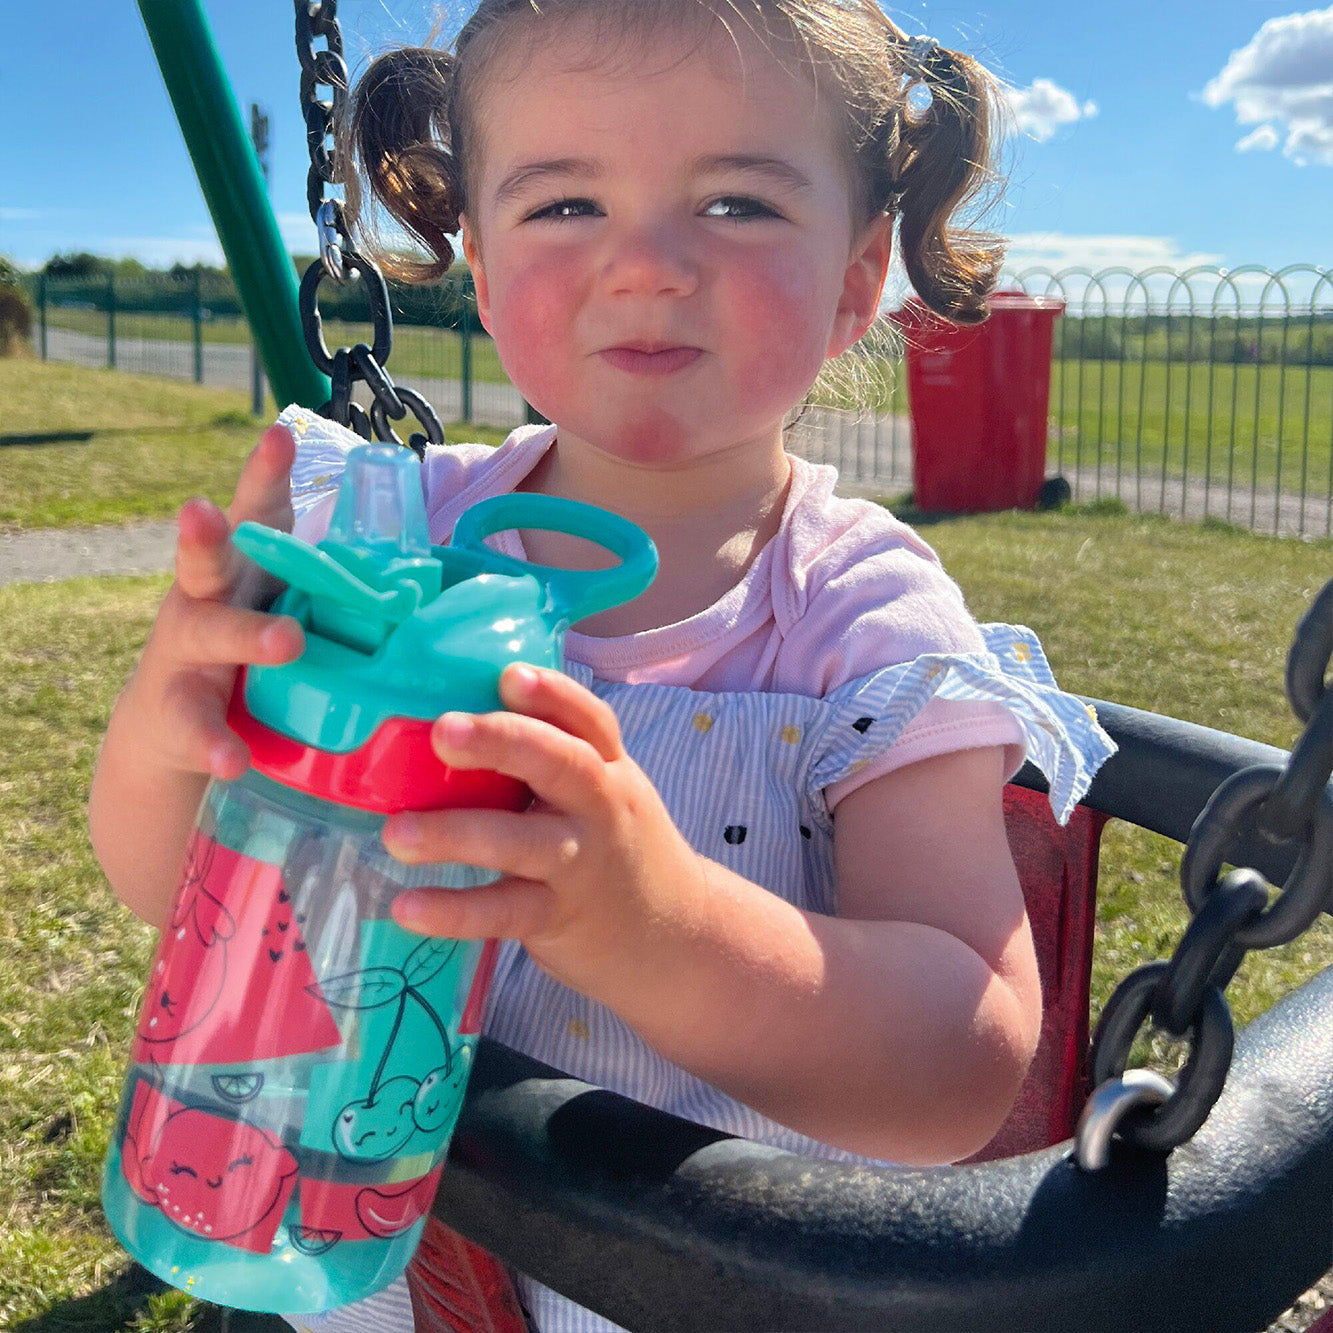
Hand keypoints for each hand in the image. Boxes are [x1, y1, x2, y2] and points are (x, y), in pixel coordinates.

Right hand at [121, 424, 305, 781]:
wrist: (171, 730)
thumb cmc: (247, 653)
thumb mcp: (280, 610)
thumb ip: (329, 589)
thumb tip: (426, 570)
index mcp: (243, 572)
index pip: (257, 515)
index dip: (265, 473)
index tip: (281, 433)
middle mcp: (205, 600)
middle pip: (205, 561)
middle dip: (206, 536)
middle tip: (207, 511)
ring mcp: (186, 656)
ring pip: (208, 635)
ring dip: (247, 635)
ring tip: (285, 641)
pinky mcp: (177, 715)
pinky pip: (198, 729)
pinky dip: (216, 742)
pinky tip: (235, 756)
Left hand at [382, 663, 708, 999]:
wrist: (673, 935)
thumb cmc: (613, 847)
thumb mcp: (603, 793)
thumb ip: (547, 760)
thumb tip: (448, 721)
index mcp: (608, 767)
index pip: (589, 720)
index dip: (553, 694)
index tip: (509, 675)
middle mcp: (600, 808)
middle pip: (562, 765)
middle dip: (504, 743)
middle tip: (444, 732)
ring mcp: (580, 863)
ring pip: (522, 843)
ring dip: (457, 835)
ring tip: (397, 834)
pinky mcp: (558, 917)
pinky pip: (503, 912)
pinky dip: (454, 911)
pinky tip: (407, 907)